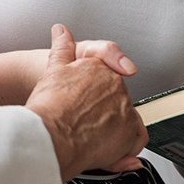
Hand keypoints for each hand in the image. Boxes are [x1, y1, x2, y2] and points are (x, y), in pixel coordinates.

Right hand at [26, 24, 146, 181]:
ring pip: (125, 122)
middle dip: (103, 112)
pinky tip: (106, 152)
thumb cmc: (50, 105)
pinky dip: (124, 149)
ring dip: (113, 131)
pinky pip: (133, 143)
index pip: (107, 79)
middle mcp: (117, 87)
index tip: (83, 104)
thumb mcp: (53, 69)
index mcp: (101, 68)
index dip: (94, 94)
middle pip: (116, 102)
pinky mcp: (129, 135)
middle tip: (83, 123)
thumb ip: (62, 48)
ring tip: (91, 140)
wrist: (51, 135)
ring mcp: (125, 110)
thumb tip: (61, 31)